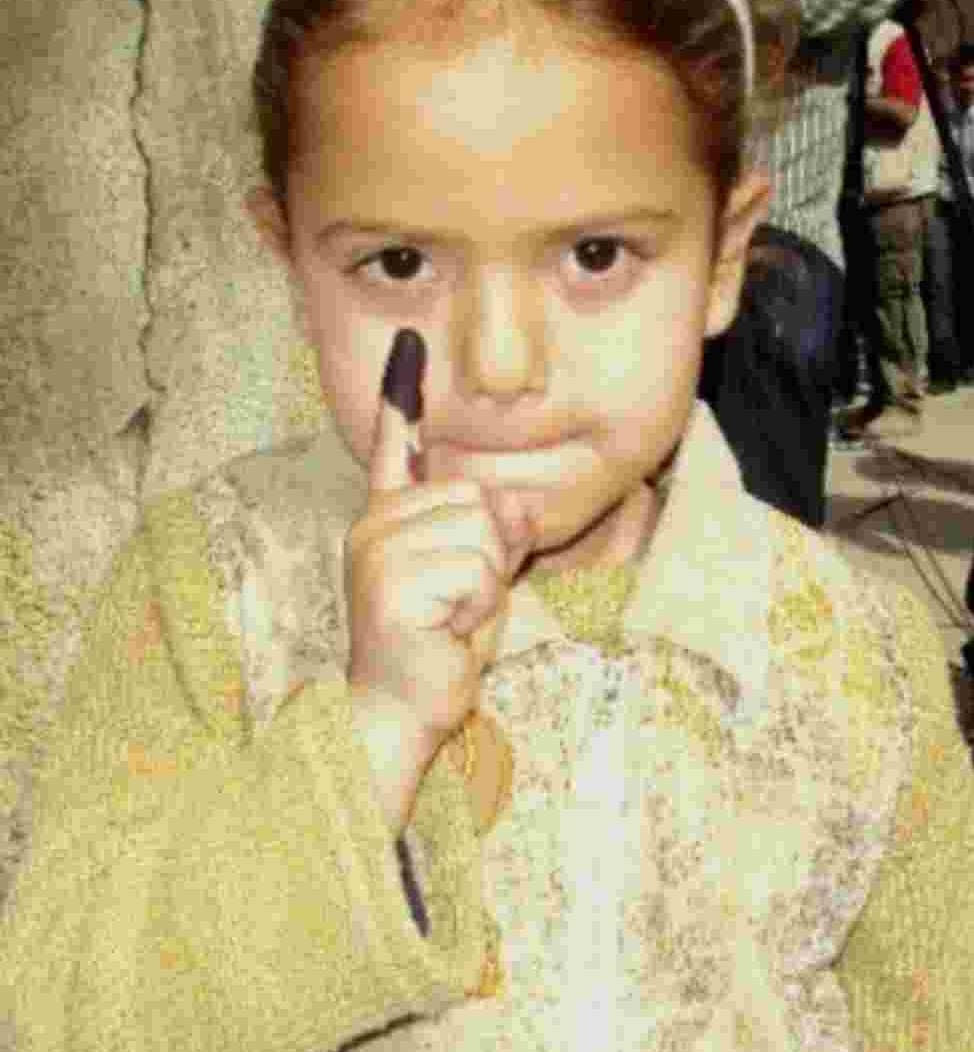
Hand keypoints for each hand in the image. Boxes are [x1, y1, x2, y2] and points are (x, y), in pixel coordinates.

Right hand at [345, 329, 534, 751]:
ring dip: (486, 583)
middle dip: (493, 551)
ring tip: (452, 616)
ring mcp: (378, 551)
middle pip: (477, 496)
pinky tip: (447, 631)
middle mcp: (375, 524)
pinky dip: (478, 607)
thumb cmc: (438, 643)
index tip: (408, 342)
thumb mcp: (477, 575)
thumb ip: (495, 530)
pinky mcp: (391, 584)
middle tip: (461, 599)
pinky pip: (476, 571)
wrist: (399, 709)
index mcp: (389, 517)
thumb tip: (520, 504)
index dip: (401, 395)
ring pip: (482, 532)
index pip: (395, 446)